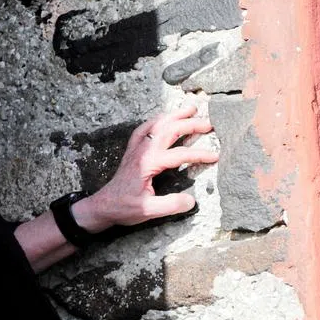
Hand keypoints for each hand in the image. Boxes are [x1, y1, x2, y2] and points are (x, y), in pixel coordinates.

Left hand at [72, 103, 217, 231]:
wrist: (103, 206)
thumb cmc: (124, 208)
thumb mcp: (148, 210)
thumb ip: (170, 205)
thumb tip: (192, 200)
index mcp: (148, 163)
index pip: (179, 155)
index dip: (199, 155)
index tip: (215, 156)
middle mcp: (142, 151)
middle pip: (168, 130)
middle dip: (190, 124)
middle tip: (209, 123)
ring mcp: (136, 149)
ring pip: (156, 125)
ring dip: (174, 115)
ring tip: (191, 108)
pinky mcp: (132, 151)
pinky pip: (144, 129)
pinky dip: (156, 120)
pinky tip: (163, 118)